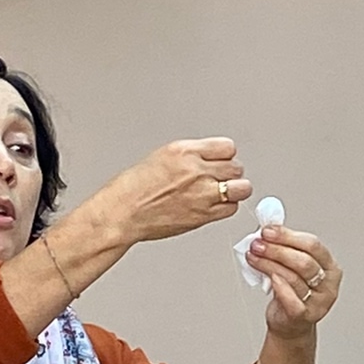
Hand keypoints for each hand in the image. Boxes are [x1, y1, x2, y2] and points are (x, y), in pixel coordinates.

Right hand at [93, 139, 251, 248]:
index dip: (225, 155)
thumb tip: (210, 160)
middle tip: (219, 179)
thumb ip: (191, 156)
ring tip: (223, 192)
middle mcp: (196, 170)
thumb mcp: (163, 156)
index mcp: (185, 151)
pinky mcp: (203, 215)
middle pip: (236, 167)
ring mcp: (202, 193)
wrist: (122, 212)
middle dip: (230, 173)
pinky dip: (226, 208)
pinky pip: (231, 209)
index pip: (227, 147)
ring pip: (242, 188)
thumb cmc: (133, 187)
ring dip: (235, 190)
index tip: (221, 161)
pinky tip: (214, 206)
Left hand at [249, 225, 341, 337]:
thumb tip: (269, 228)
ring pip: (294, 278)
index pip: (312, 245)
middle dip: (277, 250)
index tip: (268, 231)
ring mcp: (319, 302)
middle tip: (258, 244)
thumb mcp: (293, 267)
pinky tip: (269, 278)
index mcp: (330, 266)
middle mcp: (328, 284)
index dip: (288, 236)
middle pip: (304, 261)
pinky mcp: (305, 316)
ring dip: (269, 264)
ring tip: (254, 257)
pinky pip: (292, 299)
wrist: (290, 324)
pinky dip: (280, 287)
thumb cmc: (292, 293)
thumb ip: (286, 248)